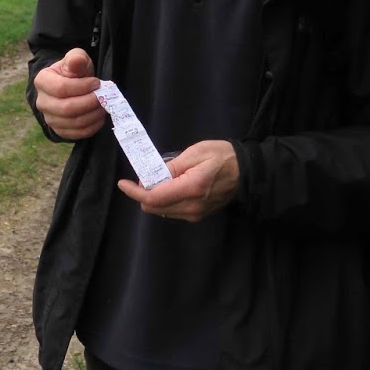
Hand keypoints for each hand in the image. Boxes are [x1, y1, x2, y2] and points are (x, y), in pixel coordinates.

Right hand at [33, 47, 105, 139]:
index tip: (97, 83)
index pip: (61, 88)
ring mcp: (49, 119)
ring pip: (74, 122)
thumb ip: (76, 59)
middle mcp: (42, 102)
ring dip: (93, 115)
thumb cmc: (74, 71)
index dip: (82, 87)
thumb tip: (76, 61)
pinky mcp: (60, 130)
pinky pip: (77, 134)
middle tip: (104, 97)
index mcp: (42, 81)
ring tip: (104, 105)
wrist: (71, 86)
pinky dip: (92, 126)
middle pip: (67, 108)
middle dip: (89, 103)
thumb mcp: (76, 59)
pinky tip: (99, 116)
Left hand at [119, 140, 238, 222]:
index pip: (154, 198)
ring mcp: (195, 214)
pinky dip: (164, 201)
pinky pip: (172, 211)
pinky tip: (169, 187)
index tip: (123, 183)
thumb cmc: (222, 156)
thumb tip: (150, 178)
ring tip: (158, 179)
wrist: (246, 172)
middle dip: (143, 194)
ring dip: (154, 198)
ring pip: (161, 211)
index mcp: (191, 188)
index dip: (134, 192)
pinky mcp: (198, 216)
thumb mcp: (195, 153)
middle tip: (143, 176)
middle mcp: (192, 207)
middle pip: (154, 208)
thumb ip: (170, 167)